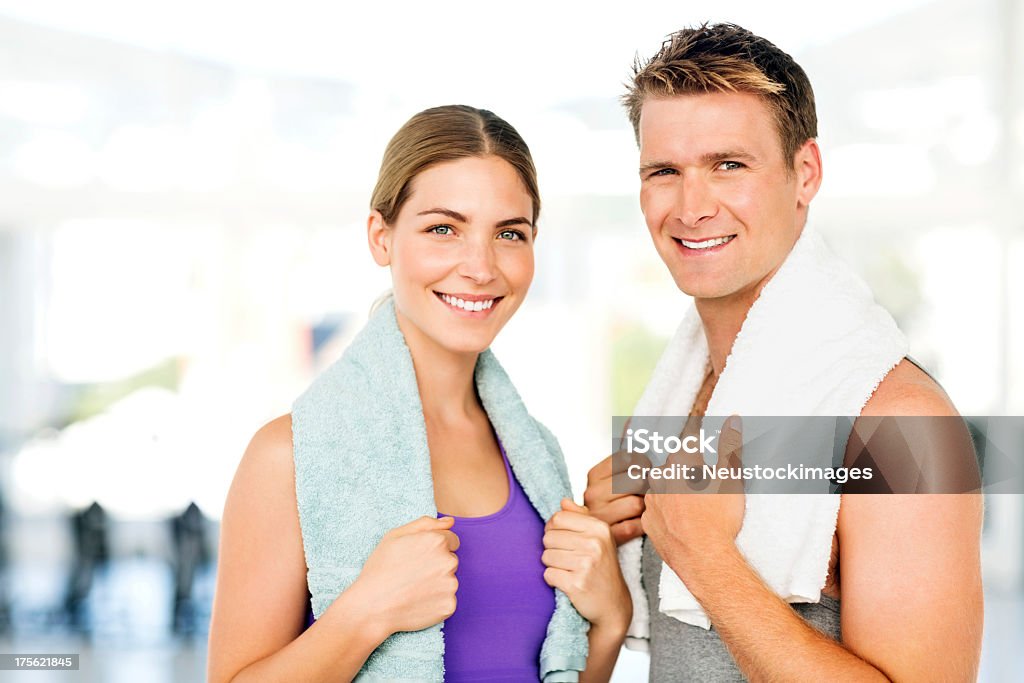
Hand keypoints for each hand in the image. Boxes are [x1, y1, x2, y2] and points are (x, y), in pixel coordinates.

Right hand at [349, 515, 458, 635]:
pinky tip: (418, 602)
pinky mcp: (449, 606)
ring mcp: (450, 585)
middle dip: (437, 565)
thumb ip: (425, 524)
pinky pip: (447, 601)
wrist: (371, 607)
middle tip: (413, 574)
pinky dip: (436, 602)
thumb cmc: (380, 569)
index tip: (420, 557)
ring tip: (413, 589)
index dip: (434, 548)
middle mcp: (448, 561)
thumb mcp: (395, 536)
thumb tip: (450, 522)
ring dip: (437, 584)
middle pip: (451, 561)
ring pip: (449, 581)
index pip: (452, 541)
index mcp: (437, 541)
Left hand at [542, 499, 631, 633]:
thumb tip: (563, 501)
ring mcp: (586, 564)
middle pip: (549, 536)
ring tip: (568, 571)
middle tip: (567, 560)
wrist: (613, 605)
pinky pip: (548, 575)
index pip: (558, 518)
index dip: (553, 529)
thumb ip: (580, 517)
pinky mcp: (577, 584)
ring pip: (546, 556)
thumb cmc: (602, 568)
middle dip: (552, 549)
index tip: (562, 541)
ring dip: (552, 565)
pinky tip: (567, 583)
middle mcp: (595, 543)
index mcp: (599, 528)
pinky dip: (553, 580)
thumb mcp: (598, 538)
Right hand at [583, 449, 649, 544]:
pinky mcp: (609, 534)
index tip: (645, 471)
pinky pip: (637, 525)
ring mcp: (599, 515)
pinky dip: (643, 524)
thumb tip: (664, 449)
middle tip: (646, 491)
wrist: (594, 533)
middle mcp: (592, 493)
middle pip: (636, 480)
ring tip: (642, 508)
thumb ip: (631, 463)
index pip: (627, 458)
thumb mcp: (613, 477)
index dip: (643, 464)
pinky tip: (639, 522)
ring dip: (645, 506)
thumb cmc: (613, 501)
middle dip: (647, 486)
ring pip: (638, 504)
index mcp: (594, 475)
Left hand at [641, 416, 744, 582]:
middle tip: (705, 492)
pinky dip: (666, 515)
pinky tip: (681, 523)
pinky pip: (656, 513)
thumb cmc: (720, 517)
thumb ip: (730, 445)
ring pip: (662, 490)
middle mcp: (660, 478)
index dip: (701, 455)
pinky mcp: (647, 523)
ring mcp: (651, 502)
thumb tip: (733, 418)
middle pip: (674, 468)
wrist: (706, 559)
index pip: (689, 447)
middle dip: (687, 475)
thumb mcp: (731, 477)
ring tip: (695, 509)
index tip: (707, 467)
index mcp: (680, 462)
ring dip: (674, 494)